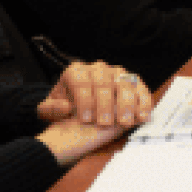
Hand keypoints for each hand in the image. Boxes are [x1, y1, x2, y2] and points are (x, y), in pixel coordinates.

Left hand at [36, 62, 154, 129]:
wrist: (76, 110)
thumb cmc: (64, 110)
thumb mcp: (48, 111)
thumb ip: (51, 109)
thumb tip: (66, 107)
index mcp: (75, 72)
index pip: (81, 81)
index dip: (84, 101)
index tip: (84, 119)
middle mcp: (97, 69)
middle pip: (104, 82)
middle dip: (105, 104)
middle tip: (104, 123)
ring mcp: (117, 73)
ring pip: (125, 83)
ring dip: (126, 104)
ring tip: (124, 122)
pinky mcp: (133, 82)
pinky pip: (141, 89)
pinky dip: (143, 103)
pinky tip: (142, 116)